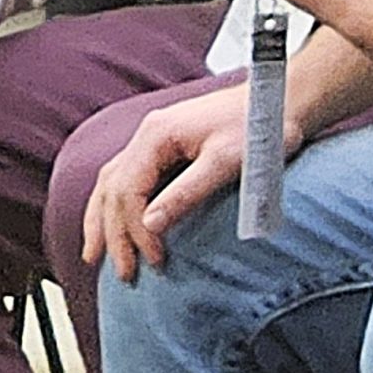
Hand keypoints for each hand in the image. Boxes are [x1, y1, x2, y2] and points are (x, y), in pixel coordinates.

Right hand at [78, 79, 275, 280]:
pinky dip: (112, 206)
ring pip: (109, 185)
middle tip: (124, 274)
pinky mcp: (161, 149)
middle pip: (112, 191)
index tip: (155, 259)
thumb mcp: (225, 163)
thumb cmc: (258, 128)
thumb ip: (185, 193)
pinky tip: (108, 221)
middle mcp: (144, 137)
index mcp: (154, 136)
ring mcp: (149, 141)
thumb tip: (150, 225)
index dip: (136, 230)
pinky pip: (122, 180)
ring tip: (93, 255)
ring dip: (102, 222)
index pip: (128, 191)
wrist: (279, 98)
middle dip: (114, 235)